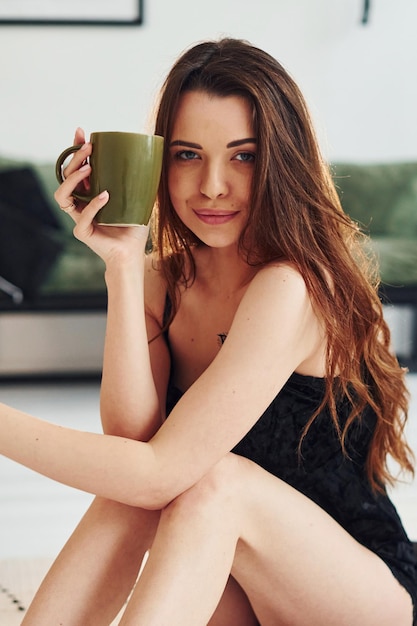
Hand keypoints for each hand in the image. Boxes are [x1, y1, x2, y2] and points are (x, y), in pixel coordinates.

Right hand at [54, 128, 149, 266]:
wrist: (132, 253)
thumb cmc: (134, 227)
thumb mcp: (139, 199)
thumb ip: (141, 181)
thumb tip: (154, 157)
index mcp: (89, 192)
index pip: (77, 167)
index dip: (76, 149)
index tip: (82, 132)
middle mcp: (80, 203)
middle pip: (66, 176)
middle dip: (75, 158)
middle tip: (89, 147)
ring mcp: (79, 217)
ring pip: (62, 195)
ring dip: (73, 179)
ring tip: (89, 168)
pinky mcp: (82, 232)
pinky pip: (82, 218)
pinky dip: (93, 205)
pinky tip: (105, 196)